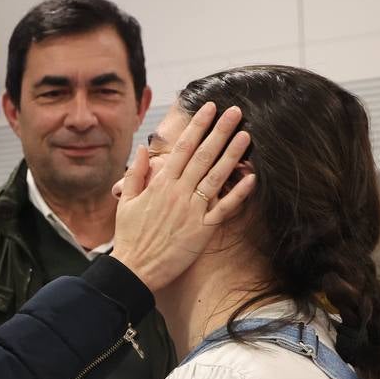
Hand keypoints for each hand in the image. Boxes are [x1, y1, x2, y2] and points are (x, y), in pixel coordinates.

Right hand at [111, 102, 255, 291]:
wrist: (135, 269)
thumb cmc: (130, 237)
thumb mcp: (127, 201)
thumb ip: (136, 173)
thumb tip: (142, 148)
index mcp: (161, 184)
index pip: (183, 148)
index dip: (198, 126)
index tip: (210, 108)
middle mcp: (178, 193)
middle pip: (203, 156)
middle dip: (220, 131)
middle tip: (236, 112)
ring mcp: (192, 211)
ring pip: (216, 177)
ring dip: (233, 155)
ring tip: (246, 135)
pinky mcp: (202, 230)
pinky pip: (224, 208)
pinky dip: (238, 193)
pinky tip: (252, 177)